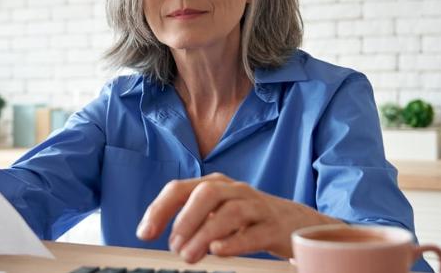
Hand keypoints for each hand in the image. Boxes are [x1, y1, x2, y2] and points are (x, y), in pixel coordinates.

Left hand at [135, 173, 342, 262]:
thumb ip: (193, 222)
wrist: (295, 222)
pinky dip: (235, 241)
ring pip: (230, 212)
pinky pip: (255, 231)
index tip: (144, 233)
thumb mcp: (217, 213)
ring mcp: (257, 207)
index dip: (159, 209)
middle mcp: (235, 191)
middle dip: (185, 218)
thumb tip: (168, 239)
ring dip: (205, 233)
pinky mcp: (274, 227)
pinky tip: (218, 251)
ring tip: (190, 255)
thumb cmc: (249, 218)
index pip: (180, 189)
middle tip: (173, 245)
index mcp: (215, 185)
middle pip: (207, 193)